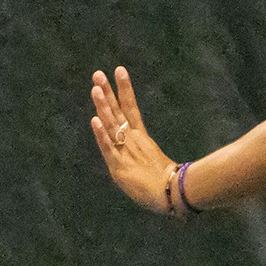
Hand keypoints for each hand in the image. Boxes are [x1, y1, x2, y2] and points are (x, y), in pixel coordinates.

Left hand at [89, 66, 175, 212]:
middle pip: (118, 111)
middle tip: (98, 73)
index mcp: (141, 138)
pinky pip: (108, 147)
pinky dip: (101, 134)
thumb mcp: (156, 163)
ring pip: (112, 125)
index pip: (131, 108)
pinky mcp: (119, 166)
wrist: (171, 195)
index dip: (124, 89)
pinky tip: (94, 120)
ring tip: (95, 88)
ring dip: (103, 106)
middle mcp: (132, 140)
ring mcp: (125, 151)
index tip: (119, 70)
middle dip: (108, 92)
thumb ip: (149, 156)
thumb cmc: (168, 183)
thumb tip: (156, 149)